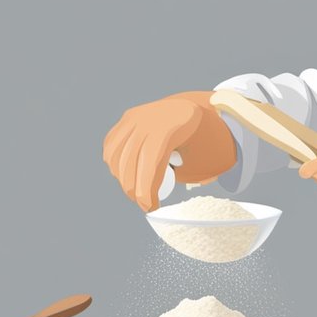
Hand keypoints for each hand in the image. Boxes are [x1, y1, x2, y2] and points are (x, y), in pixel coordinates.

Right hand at [103, 91, 237, 211]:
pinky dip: (115, 164)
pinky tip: (124, 176)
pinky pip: (112, 146)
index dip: (146, 188)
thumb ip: (198, 172)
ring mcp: (135, 117)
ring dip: (123, 180)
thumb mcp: (204, 152)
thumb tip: (194, 187)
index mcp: (171, 126)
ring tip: (135, 192)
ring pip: (117, 155)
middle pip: (131, 161)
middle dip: (134, 189)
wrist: (186, 109)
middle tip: (144, 204)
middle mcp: (149, 118)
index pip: (151, 161)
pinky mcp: (126, 119)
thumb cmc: (197, 137)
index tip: (150, 206)